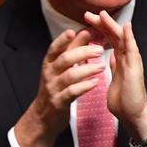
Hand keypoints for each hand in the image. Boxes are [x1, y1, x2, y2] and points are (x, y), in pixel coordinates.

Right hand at [13, 29, 104, 146]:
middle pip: (65, 59)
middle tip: (100, 49)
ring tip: (102, 66)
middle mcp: (49, 74)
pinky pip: (72, 92)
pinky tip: (95, 83)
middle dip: (83, 52)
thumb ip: (73, 50)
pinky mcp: (59, 102)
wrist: (44, 116)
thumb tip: (86, 31)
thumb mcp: (60, 68)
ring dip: (87, 69)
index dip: (63, 39)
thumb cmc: (55, 88)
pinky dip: (84, 87)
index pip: (54, 48)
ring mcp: (53, 88)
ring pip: (70, 75)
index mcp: (49, 63)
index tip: (74, 31)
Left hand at [85, 11, 146, 140]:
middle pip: (114, 35)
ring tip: (103, 14)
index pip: (108, 39)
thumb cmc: (124, 100)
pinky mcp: (136, 68)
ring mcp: (132, 61)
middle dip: (102, 23)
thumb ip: (114, 66)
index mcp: (120, 60)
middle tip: (88, 13)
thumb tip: (110, 57)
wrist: (132, 114)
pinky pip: (132, 49)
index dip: (99, 29)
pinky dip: (129, 37)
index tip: (86, 20)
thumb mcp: (115, 79)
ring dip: (113, 25)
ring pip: (123, 38)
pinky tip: (125, 27)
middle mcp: (126, 58)